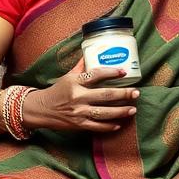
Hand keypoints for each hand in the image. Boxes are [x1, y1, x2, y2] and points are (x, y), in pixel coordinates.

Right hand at [23, 59, 138, 133]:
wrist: (41, 109)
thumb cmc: (57, 90)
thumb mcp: (67, 76)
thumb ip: (81, 66)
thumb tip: (92, 52)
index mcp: (75, 82)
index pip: (96, 74)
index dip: (111, 72)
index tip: (123, 72)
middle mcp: (78, 97)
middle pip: (105, 95)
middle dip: (123, 94)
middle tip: (136, 92)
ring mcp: (79, 112)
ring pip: (104, 113)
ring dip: (121, 111)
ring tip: (133, 109)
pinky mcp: (79, 124)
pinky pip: (97, 126)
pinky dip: (109, 126)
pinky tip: (119, 124)